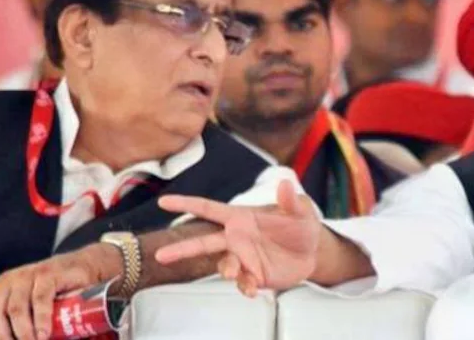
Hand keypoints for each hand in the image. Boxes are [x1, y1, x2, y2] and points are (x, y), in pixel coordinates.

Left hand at [0, 243, 120, 339]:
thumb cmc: (53, 294)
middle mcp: (8, 281)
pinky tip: (44, 335)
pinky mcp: (48, 274)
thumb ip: (16, 323)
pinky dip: (40, 320)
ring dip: (22, 333)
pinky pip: (40, 299)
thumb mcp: (29, 306)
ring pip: (16, 308)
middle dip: (0, 337)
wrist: (83, 266)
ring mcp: (28, 275)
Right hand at [156, 179, 319, 296]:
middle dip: (181, 249)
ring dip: (225, 269)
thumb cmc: (300, 225)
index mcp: (240, 217)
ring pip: (223, 265)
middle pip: (203, 242)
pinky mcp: (253, 276)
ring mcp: (242, 258)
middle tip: (161, 255)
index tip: (164, 202)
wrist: (312, 253)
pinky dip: (245, 286)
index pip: (208, 208)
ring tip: (233, 274)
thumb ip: (291, 200)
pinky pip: (243, 283)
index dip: (186, 203)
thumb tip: (285, 184)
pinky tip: (253, 290)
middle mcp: (236, 238)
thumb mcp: (301, 211)